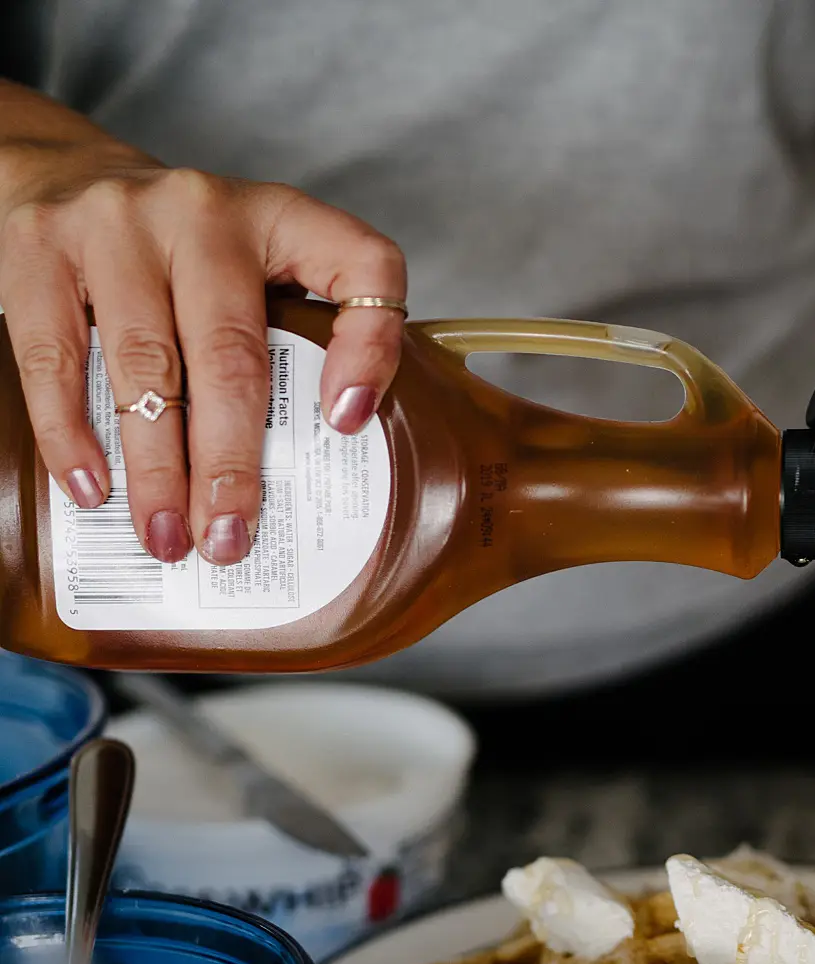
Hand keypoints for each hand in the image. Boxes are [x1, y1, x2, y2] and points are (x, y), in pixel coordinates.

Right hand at [0, 113, 405, 564]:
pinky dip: (73, 433)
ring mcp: (116, 223)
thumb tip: (304, 473)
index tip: (347, 426)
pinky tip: (92, 487)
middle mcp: (201, 211)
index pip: (361, 264)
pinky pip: (57, 357)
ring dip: (156, 469)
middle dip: (230, 464)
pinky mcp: (42, 247)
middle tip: (227, 538)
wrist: (65, 173)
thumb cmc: (177, 256)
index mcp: (279, 219)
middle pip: (230, 353)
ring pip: (145, 365)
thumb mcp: (252, 273)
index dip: (371, 348)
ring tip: (165, 536)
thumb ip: (291, 344)